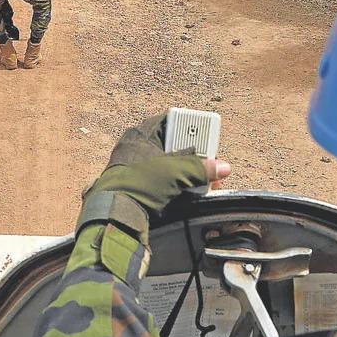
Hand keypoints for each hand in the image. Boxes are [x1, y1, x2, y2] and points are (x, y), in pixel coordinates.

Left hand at [80, 115, 232, 230]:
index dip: (188, 128)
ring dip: (187, 175)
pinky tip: (189, 195)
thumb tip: (222, 168)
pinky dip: (176, 188)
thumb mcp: (175, 171)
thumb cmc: (137, 185)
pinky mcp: (137, 189)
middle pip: (172, 147)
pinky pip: (162, 183)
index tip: (205, 136)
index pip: (169, 122)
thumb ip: (200, 168)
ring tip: (203, 181)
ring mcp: (136, 170)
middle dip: (192, 158)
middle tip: (208, 163)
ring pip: (168, 167)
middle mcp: (136, 149)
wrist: (114, 215)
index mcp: (140, 135)